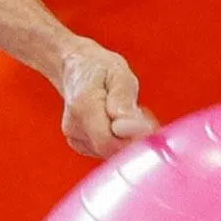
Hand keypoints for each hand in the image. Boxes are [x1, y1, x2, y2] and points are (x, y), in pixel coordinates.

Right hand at [44, 32, 155, 160]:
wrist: (76, 68)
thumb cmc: (99, 69)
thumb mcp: (119, 76)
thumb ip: (124, 103)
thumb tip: (134, 130)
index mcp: (83, 107)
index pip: (109, 142)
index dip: (133, 140)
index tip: (147, 125)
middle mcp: (74, 126)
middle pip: (111, 149)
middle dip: (132, 138)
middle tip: (138, 114)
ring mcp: (74, 137)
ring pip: (110, 151)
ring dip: (126, 138)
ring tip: (126, 113)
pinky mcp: (79, 144)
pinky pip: (105, 150)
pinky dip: (117, 140)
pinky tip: (117, 122)